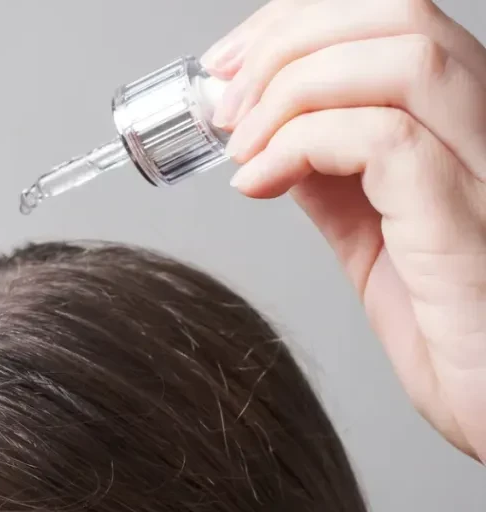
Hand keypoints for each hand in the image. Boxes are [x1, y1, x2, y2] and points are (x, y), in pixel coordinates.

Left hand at [201, 0, 485, 461]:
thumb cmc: (454, 334)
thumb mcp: (376, 237)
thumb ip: (333, 177)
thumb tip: (272, 136)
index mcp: (464, 123)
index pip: (386, 15)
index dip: (295, 22)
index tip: (228, 64)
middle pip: (395, 11)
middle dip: (286, 38)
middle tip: (224, 99)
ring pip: (400, 54)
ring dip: (290, 87)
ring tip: (240, 144)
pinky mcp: (467, 217)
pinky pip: (383, 138)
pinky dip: (298, 145)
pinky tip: (259, 182)